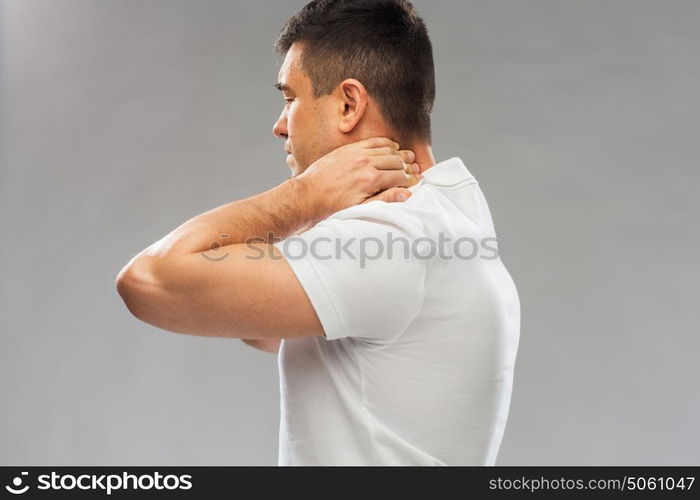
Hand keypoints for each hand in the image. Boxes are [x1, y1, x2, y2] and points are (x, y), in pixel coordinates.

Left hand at [296, 137, 421, 218]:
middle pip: (397, 161)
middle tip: (415, 170)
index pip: (400, 177)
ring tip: (408, 158)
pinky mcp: (350, 149)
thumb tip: (407, 194)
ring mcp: (357, 153)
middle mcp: (366, 163)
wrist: (308, 196)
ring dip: (400, 154)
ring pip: (388, 150)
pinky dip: (386, 143)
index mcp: (371, 180)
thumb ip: (385, 199)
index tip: (415, 182)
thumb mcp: (360, 208)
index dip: (410, 180)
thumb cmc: (332, 206)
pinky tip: (392, 147)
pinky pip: (374, 141)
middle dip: (408, 167)